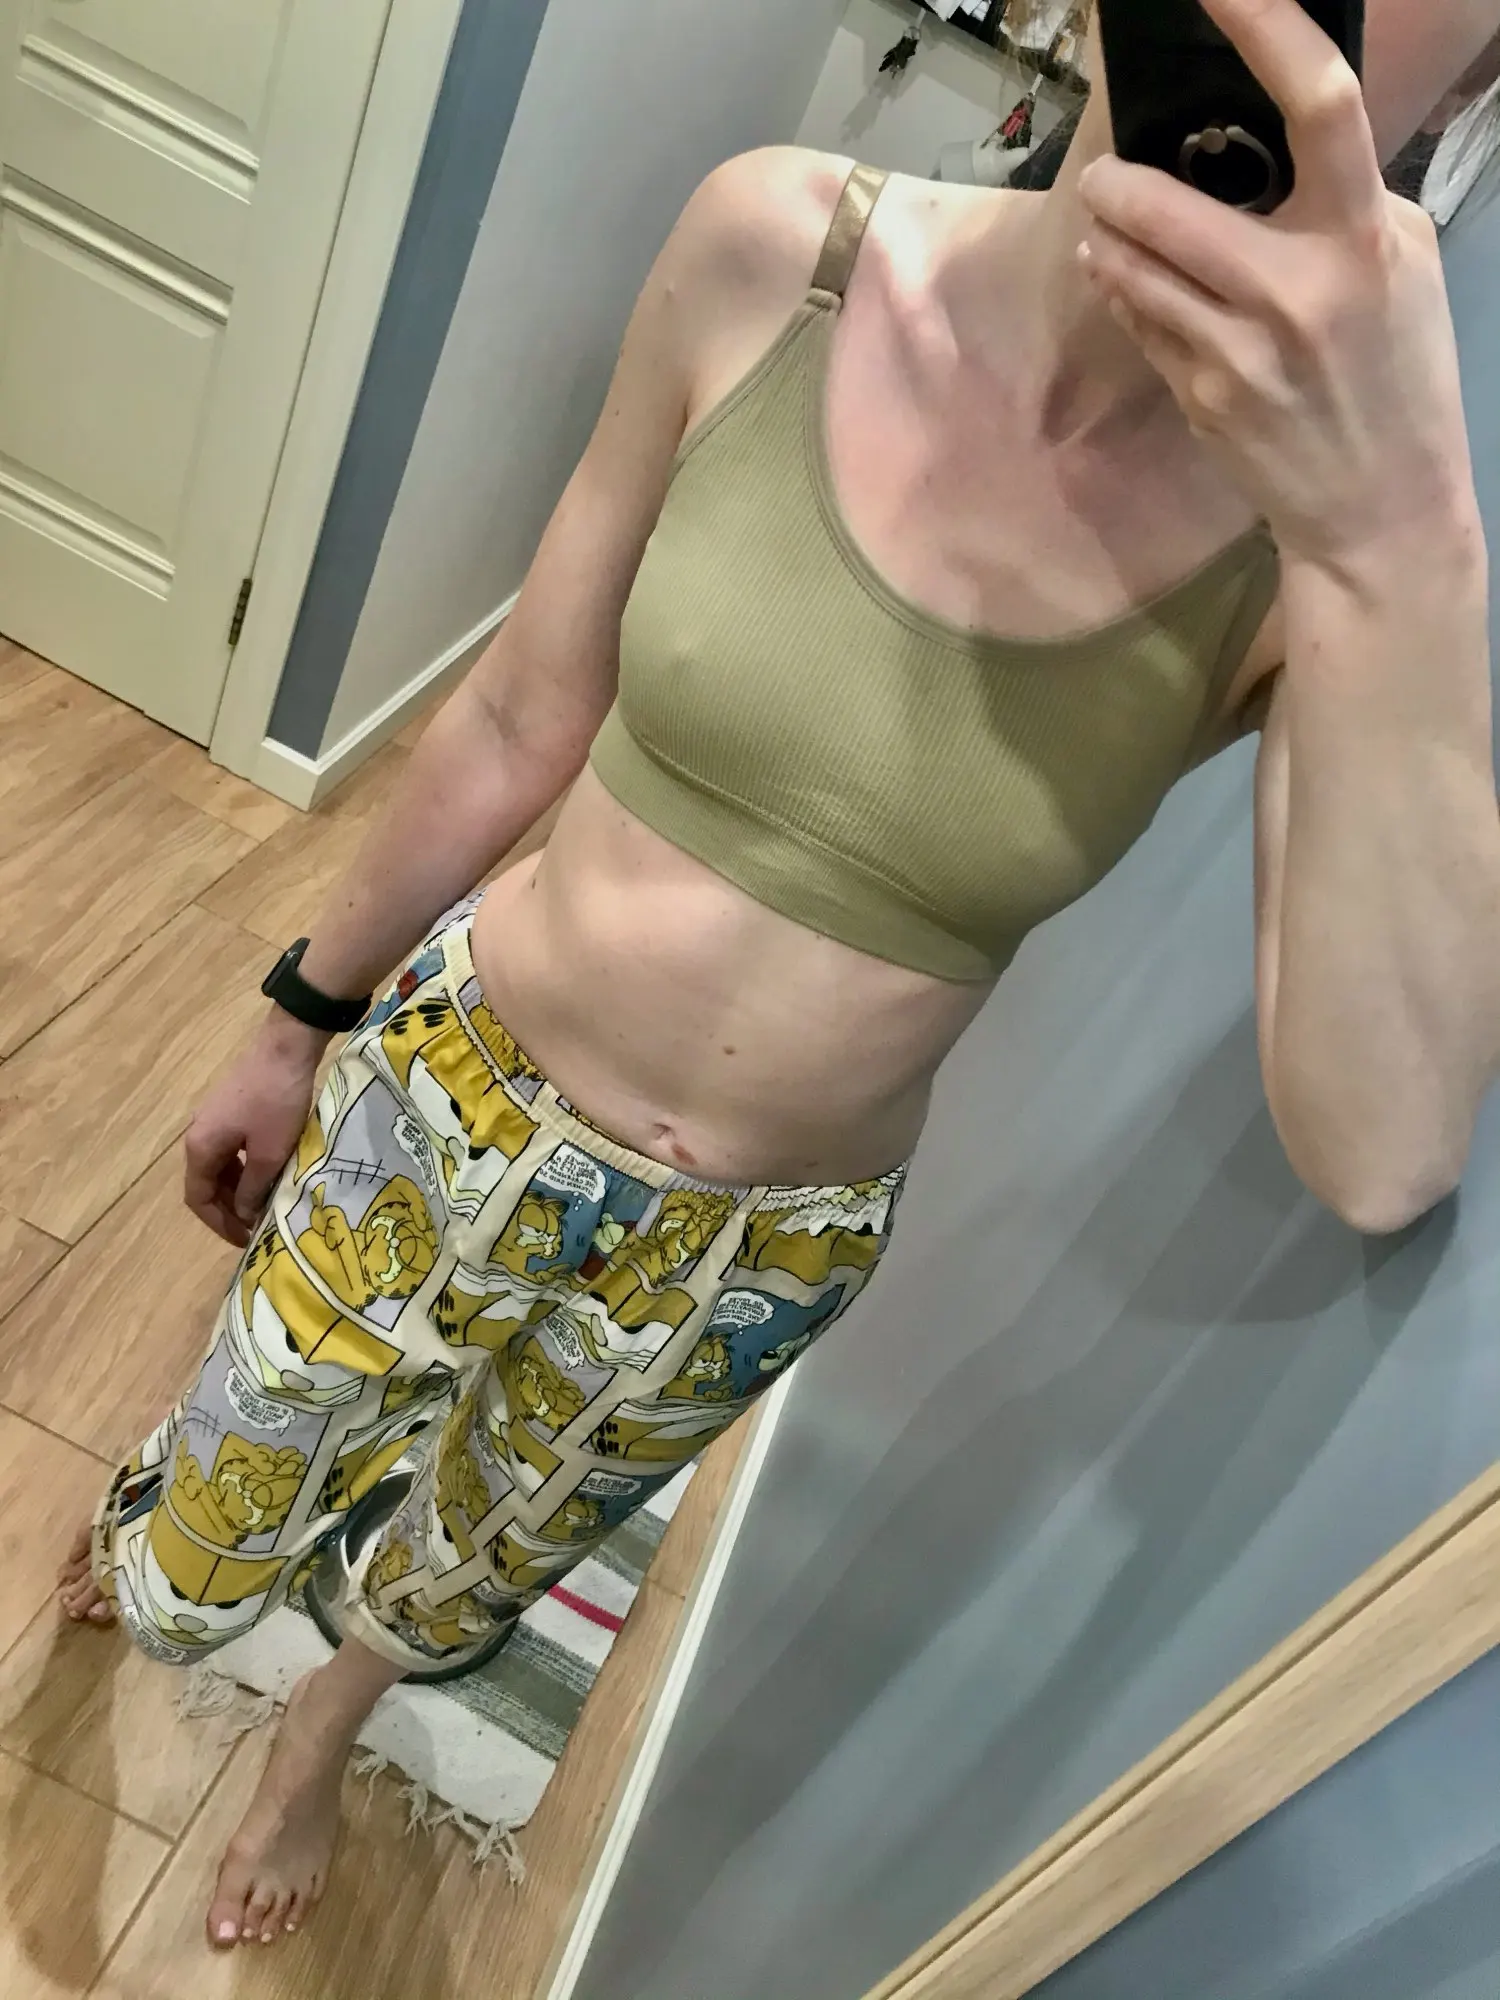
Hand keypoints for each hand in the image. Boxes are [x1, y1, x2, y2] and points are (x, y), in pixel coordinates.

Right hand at [183, 1013, 325, 1246]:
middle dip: (229, 1209)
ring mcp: (214, 1121)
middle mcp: (199, 1135)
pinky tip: (268, 1174)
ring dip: (239, 1190)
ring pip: (220, 1168)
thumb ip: (253, 1188)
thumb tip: (244, 1214)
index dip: (219, 1224)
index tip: (244, 1239)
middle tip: (257, 1226)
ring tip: (265, 1204)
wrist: (287, 1047)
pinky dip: (245, 1169)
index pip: (198, 1199)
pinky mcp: (231, 1110)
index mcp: (200, 1148)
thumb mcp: (269, 1153)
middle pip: (206, 1184)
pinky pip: (231, 1150)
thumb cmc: (277, 1102)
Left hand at [1077, 0, 1478, 574]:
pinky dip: (1125, 297)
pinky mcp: (1203, 398)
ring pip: (1135, 269)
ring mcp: (1243, 351)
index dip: (1264, 26)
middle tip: (1103, 178)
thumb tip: (1271, 139)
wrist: (1382, 510)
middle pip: (1173, 203)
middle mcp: (1302, 290)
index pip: (1320, 103)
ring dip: (1109, 242)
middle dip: (1120, 185)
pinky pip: (1142, 325)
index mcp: (1366, 236)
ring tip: (1109, 230)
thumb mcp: (1401, 266)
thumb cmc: (1398, 375)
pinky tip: (1128, 287)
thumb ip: (1341, 200)